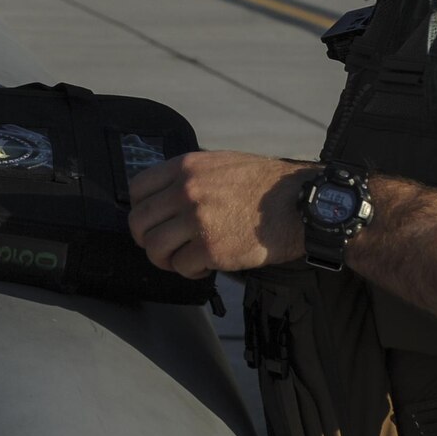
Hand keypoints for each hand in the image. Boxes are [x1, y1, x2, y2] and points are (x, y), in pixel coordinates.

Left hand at [127, 152, 311, 278]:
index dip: (140, 210)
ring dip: (166, 259)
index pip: (137, 189)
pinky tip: (206, 266)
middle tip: (164, 248)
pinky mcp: (212, 249)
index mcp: (186, 167)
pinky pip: (181, 267)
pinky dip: (191, 271)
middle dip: (147, 240)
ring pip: (154, 248)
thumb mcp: (221, 164)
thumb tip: (164, 198)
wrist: (299, 204)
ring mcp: (197, 220)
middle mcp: (186, 190)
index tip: (152, 222)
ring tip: (185, 259)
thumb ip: (190, 177)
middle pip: (139, 223)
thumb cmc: (265, 186)